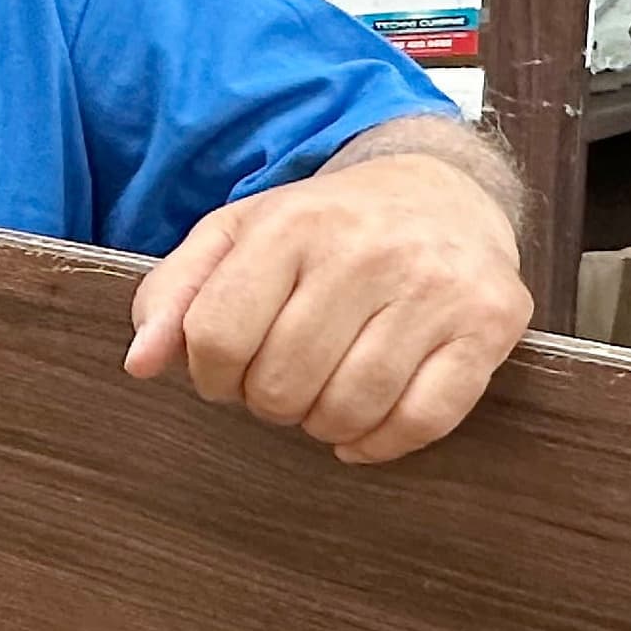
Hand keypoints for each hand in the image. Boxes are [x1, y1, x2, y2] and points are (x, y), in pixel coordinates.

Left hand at [124, 149, 529, 463]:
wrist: (441, 190)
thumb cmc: (324, 227)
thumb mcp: (236, 236)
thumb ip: (174, 293)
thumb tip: (141, 363)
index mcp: (293, 224)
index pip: (218, 337)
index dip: (210, 375)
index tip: (226, 369)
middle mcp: (368, 251)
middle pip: (283, 384)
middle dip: (268, 401)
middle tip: (283, 380)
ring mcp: (435, 287)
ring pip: (351, 409)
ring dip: (324, 425)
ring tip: (323, 394)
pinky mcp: (489, 323)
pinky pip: (422, 420)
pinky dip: (382, 441)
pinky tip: (365, 426)